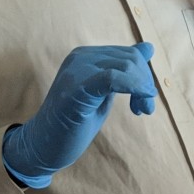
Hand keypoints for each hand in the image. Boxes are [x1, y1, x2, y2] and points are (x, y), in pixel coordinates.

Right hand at [3, 44, 155, 188]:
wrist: (45, 146)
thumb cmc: (75, 122)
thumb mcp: (105, 92)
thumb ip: (124, 71)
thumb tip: (148, 47)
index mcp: (86, 56)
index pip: (128, 54)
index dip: (144, 76)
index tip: (145, 100)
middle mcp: (80, 57)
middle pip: (130, 59)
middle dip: (145, 83)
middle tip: (145, 109)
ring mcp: (76, 71)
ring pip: (126, 66)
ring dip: (142, 90)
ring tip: (141, 111)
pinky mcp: (76, 88)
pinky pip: (113, 78)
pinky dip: (133, 88)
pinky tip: (137, 106)